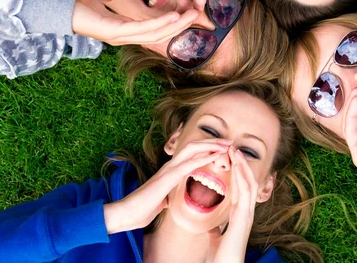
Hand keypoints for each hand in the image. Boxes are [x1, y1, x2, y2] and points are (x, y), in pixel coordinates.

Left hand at [72, 0, 198, 45]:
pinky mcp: (113, 33)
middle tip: (198, 14)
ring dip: (175, 25)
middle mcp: (123, 37)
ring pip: (154, 34)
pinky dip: (159, 23)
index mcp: (122, 29)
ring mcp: (119, 37)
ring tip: (191, 15)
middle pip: (159, 35)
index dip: (170, 22)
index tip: (186, 11)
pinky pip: (142, 29)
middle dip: (180, 25)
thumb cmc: (74, 3)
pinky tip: (173, 17)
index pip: (152, 29)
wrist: (55, 5)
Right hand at [103, 139, 232, 233]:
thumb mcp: (160, 200)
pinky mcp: (166, 179)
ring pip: (192, 150)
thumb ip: (166, 196)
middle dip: (213, 142)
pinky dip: (202, 158)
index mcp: (170, 171)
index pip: (191, 154)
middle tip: (230, 141)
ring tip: (226, 144)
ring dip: (211, 145)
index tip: (223, 149)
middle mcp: (170, 167)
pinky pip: (187, 165)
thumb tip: (168, 199)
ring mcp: (168, 171)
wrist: (127, 215)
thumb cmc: (142, 209)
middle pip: (194, 146)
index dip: (207, 149)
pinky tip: (213, 156)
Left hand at [209, 147, 258, 262]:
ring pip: (249, 183)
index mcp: (238, 216)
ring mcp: (247, 214)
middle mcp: (245, 212)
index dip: (236, 173)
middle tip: (233, 148)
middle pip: (246, 182)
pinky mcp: (244, 217)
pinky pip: (246, 192)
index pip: (239, 189)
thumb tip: (211, 229)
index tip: (229, 160)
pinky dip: (242, 177)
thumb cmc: (221, 258)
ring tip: (235, 150)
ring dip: (242, 166)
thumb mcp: (216, 240)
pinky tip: (237, 165)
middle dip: (240, 165)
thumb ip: (216, 231)